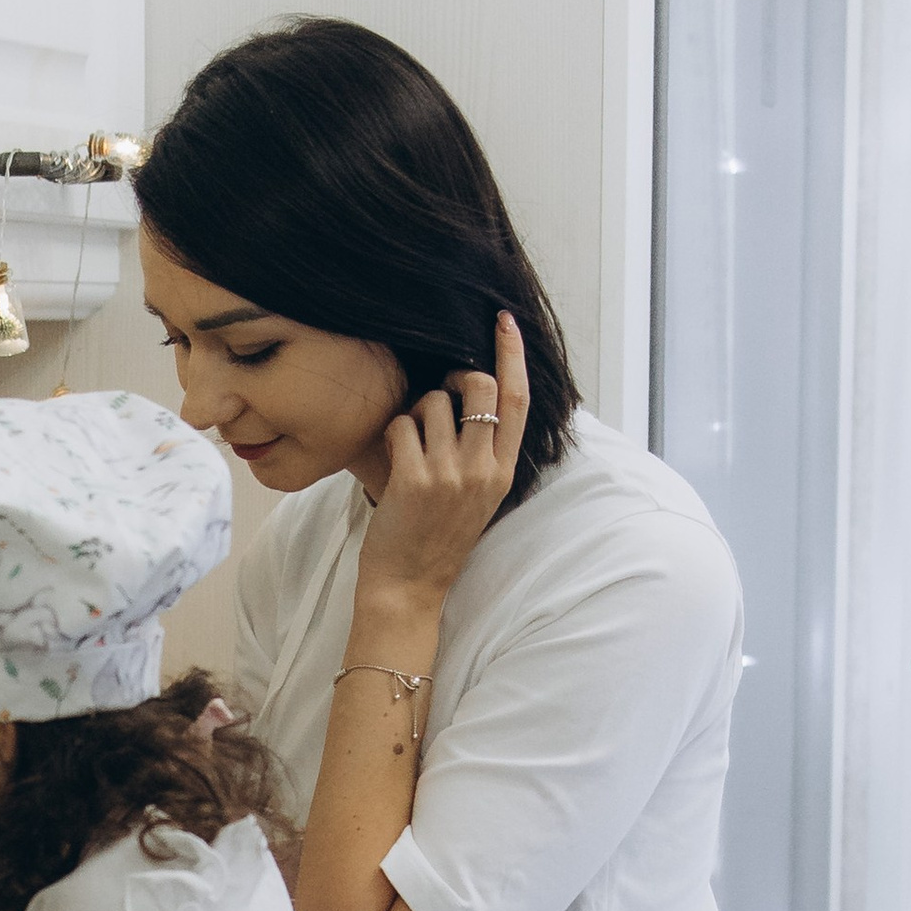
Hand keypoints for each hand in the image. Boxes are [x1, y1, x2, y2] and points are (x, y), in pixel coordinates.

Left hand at [355, 312, 528, 615]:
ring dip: (415, 412)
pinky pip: (401, 424)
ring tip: (410, 445)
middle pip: (480, 387)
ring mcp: (450, 475)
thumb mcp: (477, 496)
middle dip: (454, 377)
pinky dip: (392, 434)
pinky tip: (392, 460)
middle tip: (437, 393)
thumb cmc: (435, 538)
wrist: (409, 588)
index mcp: (504, 472)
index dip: (512, 355)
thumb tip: (473, 396)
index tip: (504, 322)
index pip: (518, 400)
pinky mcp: (415, 480)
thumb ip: (482, 451)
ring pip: (434, 401)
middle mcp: (484, 470)